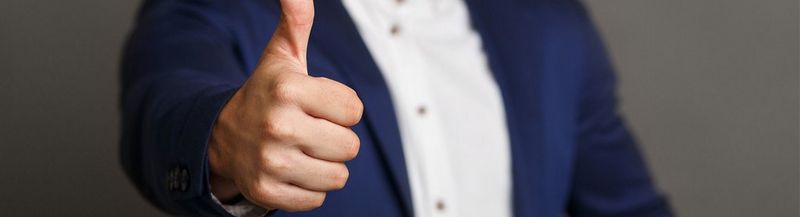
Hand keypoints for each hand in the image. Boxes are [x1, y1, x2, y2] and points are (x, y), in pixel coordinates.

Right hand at [207, 0, 362, 211]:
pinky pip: (318, 199)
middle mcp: (277, 125)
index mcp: (288, 88)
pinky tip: (290, 170)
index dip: (342, 109)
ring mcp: (270, 162)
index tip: (317, 105)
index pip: (355, 110)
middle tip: (308, 130)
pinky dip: (309, 188)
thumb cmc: (266, 93)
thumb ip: (296, 21)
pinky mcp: (267, 192)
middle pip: (350, 146)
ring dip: (325, 165)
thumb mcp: (281, 56)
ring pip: (338, 176)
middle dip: (335, 139)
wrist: (221, 137)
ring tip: (300, 150)